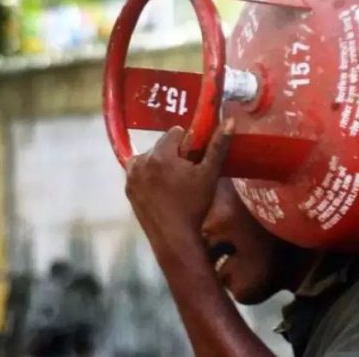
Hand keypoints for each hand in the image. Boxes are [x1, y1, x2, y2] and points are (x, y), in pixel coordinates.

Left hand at [124, 119, 234, 250]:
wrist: (174, 238)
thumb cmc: (194, 205)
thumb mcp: (209, 174)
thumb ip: (218, 146)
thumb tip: (230, 120)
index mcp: (160, 155)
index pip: (175, 132)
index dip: (189, 145)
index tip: (195, 161)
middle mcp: (140, 161)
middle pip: (162, 145)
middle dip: (174, 154)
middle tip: (187, 175)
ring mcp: (131, 176)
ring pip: (150, 158)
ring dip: (162, 164)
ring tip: (175, 184)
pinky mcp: (128, 189)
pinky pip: (140, 172)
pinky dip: (150, 176)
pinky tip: (163, 191)